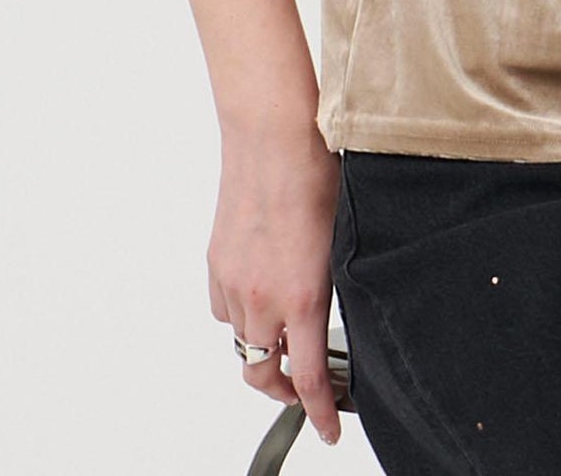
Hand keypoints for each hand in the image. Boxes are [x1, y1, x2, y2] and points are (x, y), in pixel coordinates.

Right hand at [207, 122, 344, 444]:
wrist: (273, 133)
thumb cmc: (318, 170)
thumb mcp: (345, 233)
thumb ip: (336, 280)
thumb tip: (339, 305)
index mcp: (302, 294)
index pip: (306, 378)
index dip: (319, 413)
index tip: (328, 428)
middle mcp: (262, 297)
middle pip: (262, 371)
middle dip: (281, 390)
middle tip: (304, 389)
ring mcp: (233, 281)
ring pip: (240, 341)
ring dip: (261, 347)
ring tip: (286, 333)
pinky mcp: (216, 262)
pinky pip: (225, 307)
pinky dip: (241, 313)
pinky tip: (261, 291)